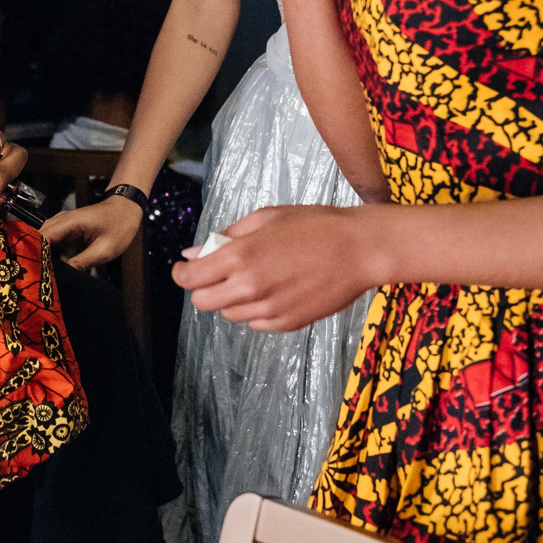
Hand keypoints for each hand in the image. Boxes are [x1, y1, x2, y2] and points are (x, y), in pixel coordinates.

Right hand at [40, 192, 142, 268]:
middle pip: (37, 238)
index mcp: (70, 222)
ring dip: (39, 254)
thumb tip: (63, 276)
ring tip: (37, 273)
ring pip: (41, 239)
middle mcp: (61, 220)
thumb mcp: (104, 250)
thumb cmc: (119, 226)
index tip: (31, 271)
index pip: (41, 237)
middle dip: (32, 255)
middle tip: (31, 276)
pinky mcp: (66, 230)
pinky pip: (50, 241)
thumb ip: (82, 262)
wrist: (126, 210)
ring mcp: (62, 224)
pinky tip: (47, 266)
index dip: (34, 254)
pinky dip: (47, 253)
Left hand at [168, 204, 377, 330]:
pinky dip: (258, 310)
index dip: (182, 274)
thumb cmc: (315, 226)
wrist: (360, 250)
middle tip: (218, 275)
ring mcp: (269, 309)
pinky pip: (256, 323)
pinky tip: (277, 289)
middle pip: (204, 303)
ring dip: (233, 299)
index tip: (185, 269)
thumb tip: (193, 253)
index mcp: (240, 256)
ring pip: (230, 314)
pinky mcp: (287, 323)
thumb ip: (226, 237)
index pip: (190, 279)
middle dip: (204, 289)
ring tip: (258, 277)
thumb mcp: (266, 218)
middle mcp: (250, 287)